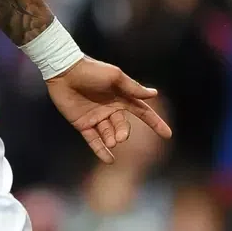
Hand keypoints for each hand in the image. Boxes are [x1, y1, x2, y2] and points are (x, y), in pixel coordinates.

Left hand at [46, 57, 171, 163]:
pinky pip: (93, 140)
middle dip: (123, 132)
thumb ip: (132, 88)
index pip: (142, 112)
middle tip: (120, 137)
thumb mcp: (115, 77)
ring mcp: (96, 117)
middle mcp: (110, 109)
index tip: (167, 134)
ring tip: (113, 142)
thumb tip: (154, 94)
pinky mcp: (82, 124)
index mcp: (121, 97)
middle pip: (123, 126)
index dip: (155, 123)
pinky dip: (101, 150)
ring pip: (109, 134)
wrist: (64, 71)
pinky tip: (109, 159)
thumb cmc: (91, 70)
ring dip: (112, 140)